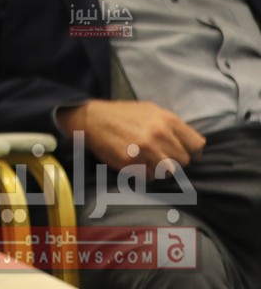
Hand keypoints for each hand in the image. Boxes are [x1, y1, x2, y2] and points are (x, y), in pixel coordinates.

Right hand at [57, 99, 204, 177]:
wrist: (92, 118)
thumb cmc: (124, 114)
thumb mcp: (151, 110)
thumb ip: (173, 126)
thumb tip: (196, 144)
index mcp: (167, 120)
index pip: (196, 145)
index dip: (193, 152)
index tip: (186, 154)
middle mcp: (159, 135)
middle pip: (183, 161)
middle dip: (174, 160)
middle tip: (159, 155)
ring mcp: (145, 150)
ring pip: (168, 172)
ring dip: (160, 169)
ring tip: (147, 160)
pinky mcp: (131, 163)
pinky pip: (149, 177)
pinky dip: (144, 173)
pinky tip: (135, 162)